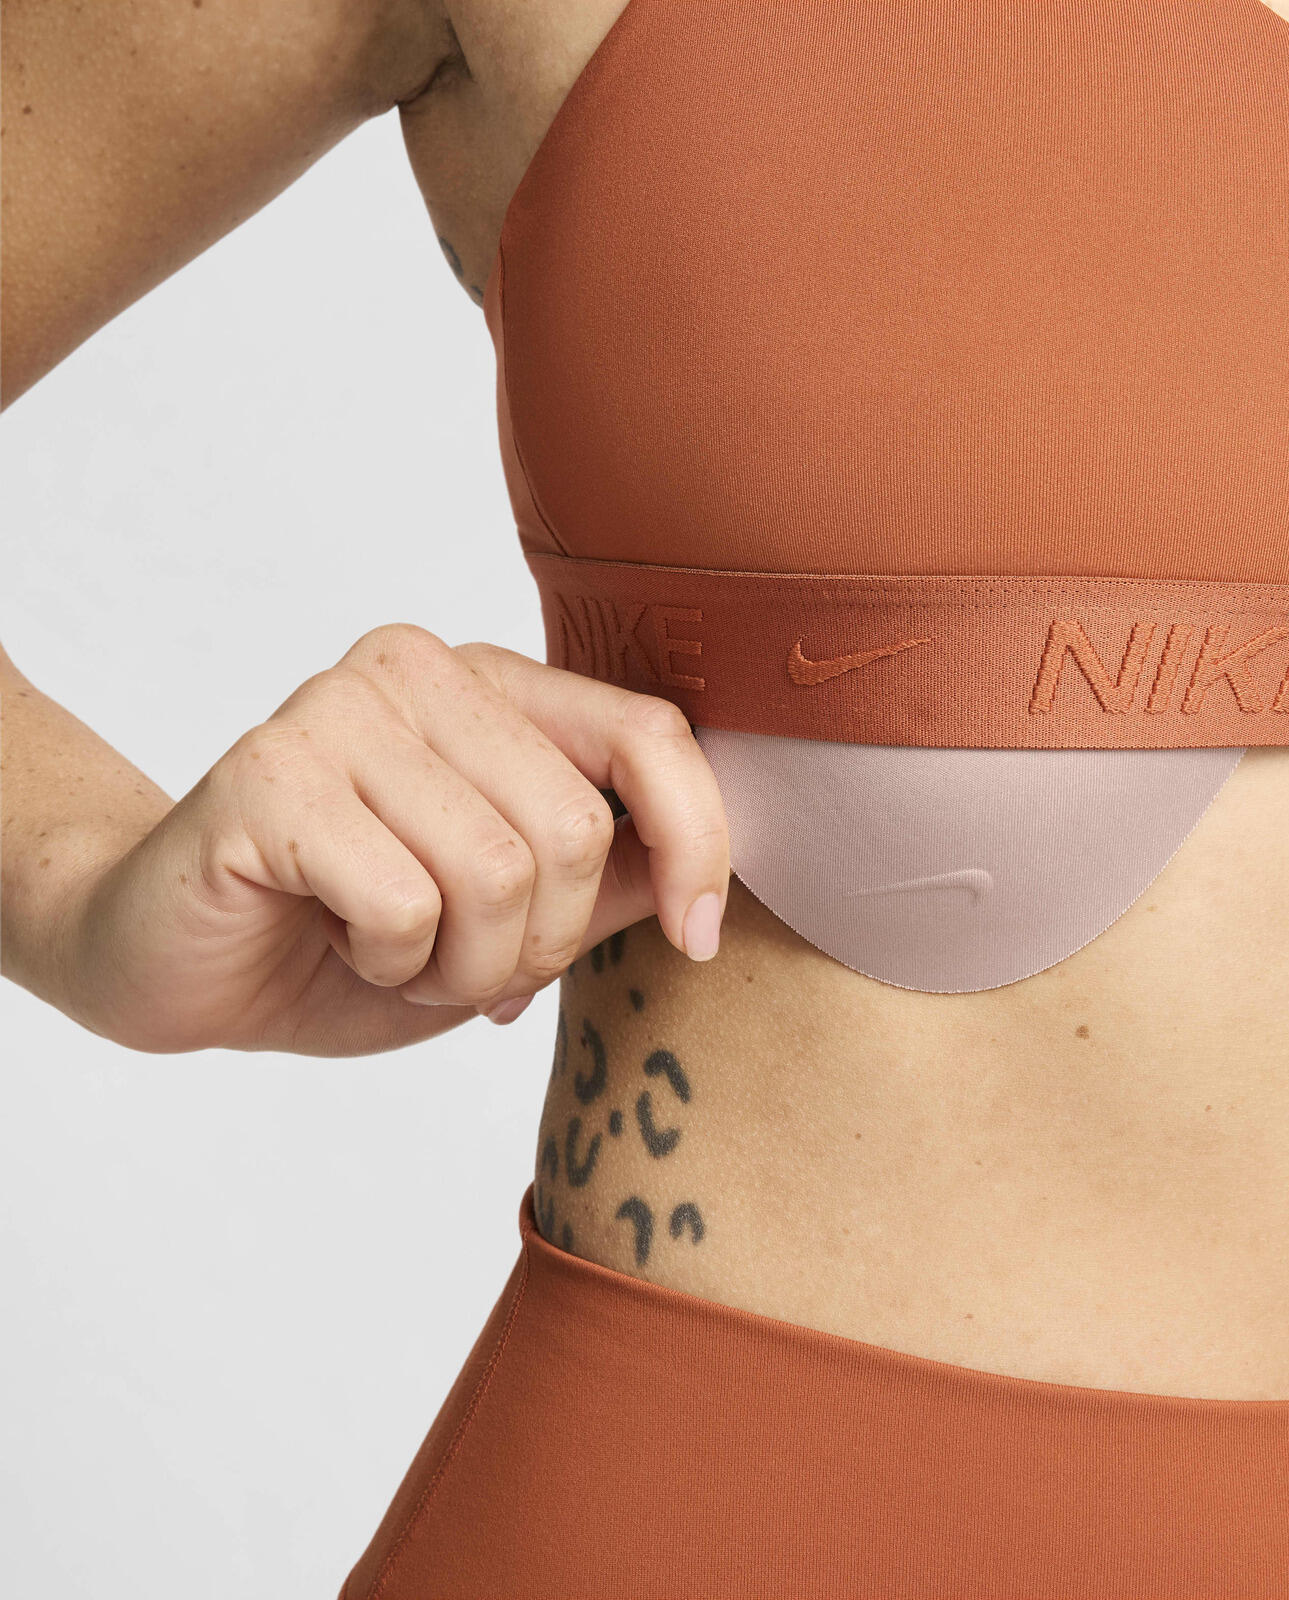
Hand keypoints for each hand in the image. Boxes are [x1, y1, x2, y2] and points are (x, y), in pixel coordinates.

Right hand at [63, 625, 728, 1054]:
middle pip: (577, 828)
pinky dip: (390, 961)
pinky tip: (335, 938)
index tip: (697, 935)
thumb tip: (714, 875)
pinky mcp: (270, 774)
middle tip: (464, 962)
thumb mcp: (515, 916)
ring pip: (499, 873)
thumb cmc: (349, 932)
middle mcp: (420, 671)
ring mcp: (338, 710)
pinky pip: (405, 901)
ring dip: (462, 964)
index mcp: (493, 686)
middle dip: (539, 943)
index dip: (701, 842)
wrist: (175, 959)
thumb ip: (609, 877)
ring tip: (398, 951)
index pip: (649, 733)